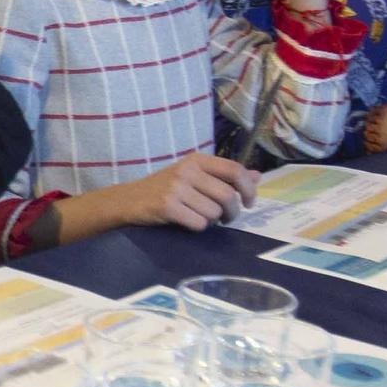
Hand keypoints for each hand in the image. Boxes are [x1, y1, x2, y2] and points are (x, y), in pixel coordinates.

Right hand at [112, 153, 258, 231]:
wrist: (129, 200)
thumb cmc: (166, 188)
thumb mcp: (195, 176)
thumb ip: (225, 176)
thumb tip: (257, 176)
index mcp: (197, 159)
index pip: (235, 170)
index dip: (248, 188)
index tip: (249, 202)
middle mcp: (188, 170)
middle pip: (227, 195)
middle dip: (232, 212)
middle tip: (226, 218)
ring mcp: (176, 188)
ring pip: (214, 212)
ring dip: (212, 221)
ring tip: (200, 216)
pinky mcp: (167, 206)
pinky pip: (198, 223)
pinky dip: (197, 227)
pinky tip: (187, 222)